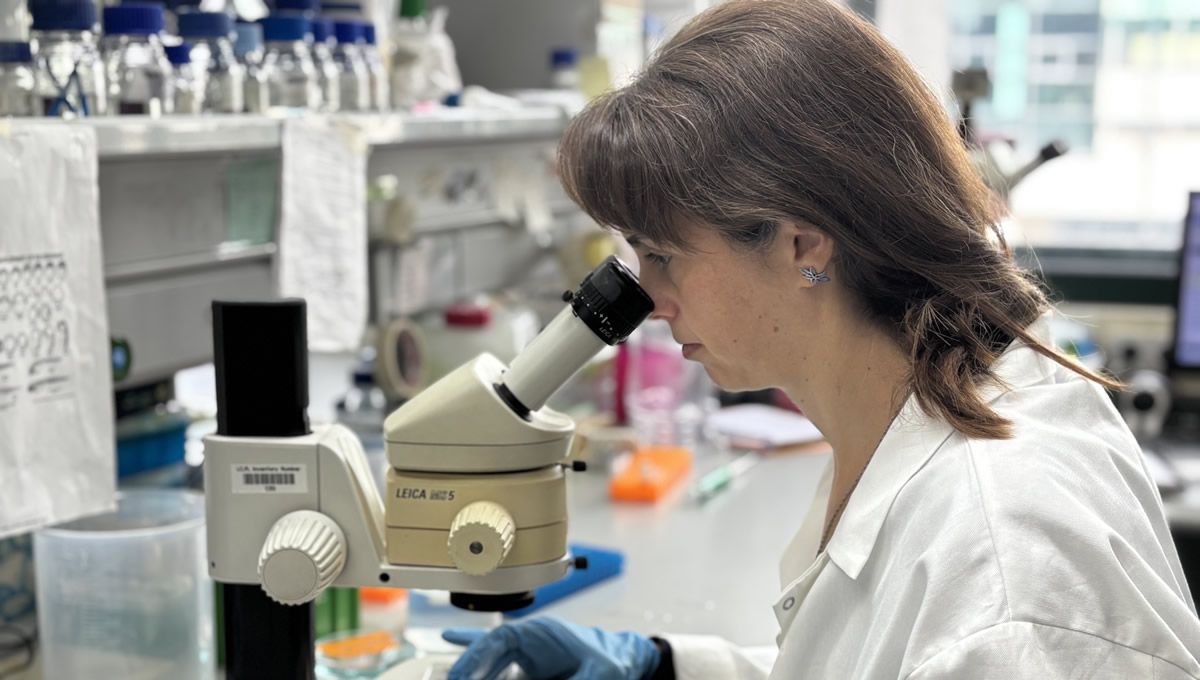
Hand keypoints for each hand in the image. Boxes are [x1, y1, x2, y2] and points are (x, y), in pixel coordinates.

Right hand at [442, 616, 659, 679]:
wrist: (622, 659)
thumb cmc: (611, 659)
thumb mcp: (598, 673)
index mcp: (542, 632)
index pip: (500, 637)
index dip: (477, 652)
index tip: (461, 671)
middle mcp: (529, 641)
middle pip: (489, 650)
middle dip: (468, 666)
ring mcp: (527, 655)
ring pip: (490, 661)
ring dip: (473, 673)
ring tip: (453, 679)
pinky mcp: (529, 669)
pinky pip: (498, 667)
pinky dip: (479, 667)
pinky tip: (460, 664)